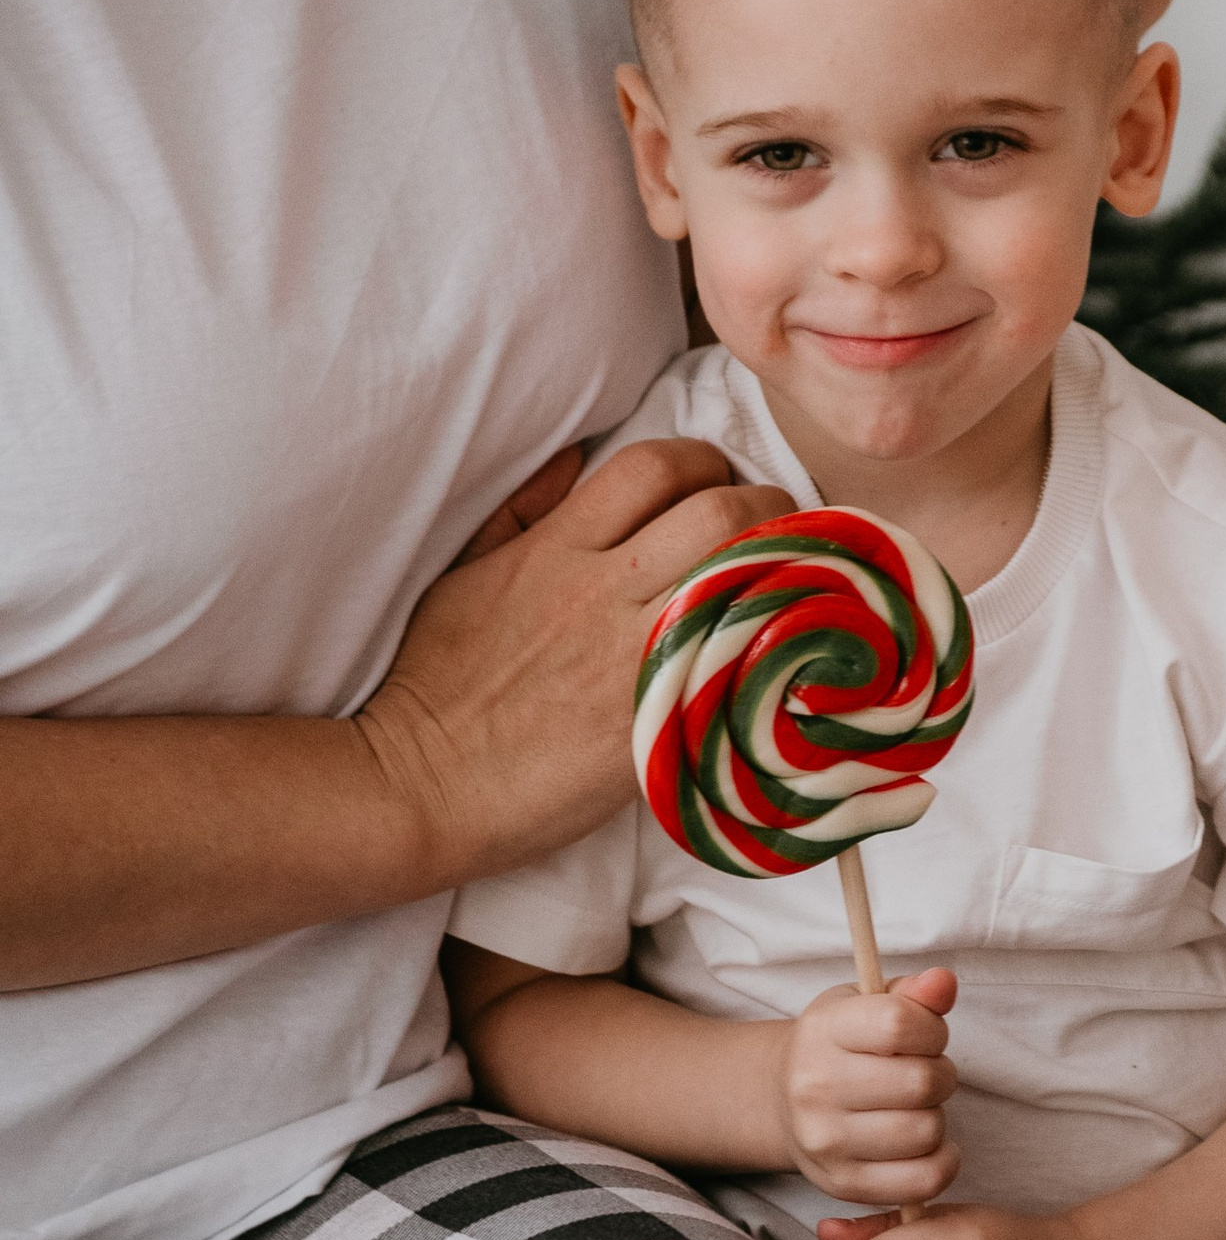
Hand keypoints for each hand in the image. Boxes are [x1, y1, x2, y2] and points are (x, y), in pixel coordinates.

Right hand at [358, 439, 791, 887]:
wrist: (422, 785)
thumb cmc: (436, 684)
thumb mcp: (465, 576)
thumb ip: (523, 511)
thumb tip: (575, 454)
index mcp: (557, 547)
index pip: (653, 466)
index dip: (701, 462)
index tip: (713, 484)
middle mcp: (604, 590)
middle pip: (719, 510)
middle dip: (763, 506)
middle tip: (770, 531)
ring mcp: (639, 654)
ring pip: (746, 576)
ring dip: (785, 569)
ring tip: (789, 582)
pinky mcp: (662, 717)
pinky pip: (743, 658)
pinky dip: (775, 641)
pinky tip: (783, 645)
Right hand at [773, 968, 959, 1202]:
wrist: (783, 1101)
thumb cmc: (839, 1046)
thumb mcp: (865, 1003)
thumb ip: (912, 993)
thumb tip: (943, 982)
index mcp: (822, 1032)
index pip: (899, 1024)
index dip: (932, 1029)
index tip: (926, 1035)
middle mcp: (816, 1088)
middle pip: (921, 1082)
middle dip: (940, 1075)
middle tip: (924, 1074)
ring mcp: (827, 1142)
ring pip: (926, 1132)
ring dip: (937, 1118)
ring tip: (916, 1108)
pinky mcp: (844, 1183)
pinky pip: (922, 1181)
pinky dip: (942, 1163)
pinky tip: (928, 1145)